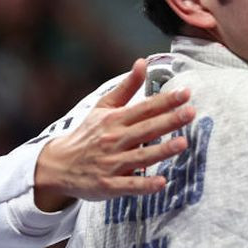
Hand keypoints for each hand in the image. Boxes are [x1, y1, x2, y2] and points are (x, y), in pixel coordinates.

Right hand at [33, 58, 194, 210]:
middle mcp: (114, 140)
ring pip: (140, 156)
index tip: (186, 93)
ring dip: (161, 150)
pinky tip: (161, 183)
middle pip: (146, 129)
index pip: (144, 108)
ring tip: (182, 143)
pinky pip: (129, 185)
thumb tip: (143, 62)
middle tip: (190, 113)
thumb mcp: (103, 108)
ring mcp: (111, 164)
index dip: (165, 101)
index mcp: (114, 120)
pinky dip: (144, 185)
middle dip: (168, 121)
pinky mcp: (109, 185)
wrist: (57, 166)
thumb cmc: (87, 134)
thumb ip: (126, 87)